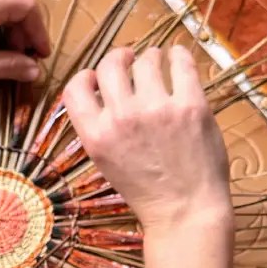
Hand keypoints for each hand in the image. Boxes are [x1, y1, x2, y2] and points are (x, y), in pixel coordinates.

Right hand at [63, 45, 232, 231]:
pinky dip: (178, 55)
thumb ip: (100, 128)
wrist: (184, 211)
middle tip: (130, 59)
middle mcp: (122, 118)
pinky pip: (181, 64)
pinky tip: (177, 57)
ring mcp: (157, 109)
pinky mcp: (191, 105)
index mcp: (96, 135)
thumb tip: (102, 92)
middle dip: (119, 57)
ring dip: (150, 56)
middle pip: (110, 65)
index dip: (86, 76)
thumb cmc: (146, 191)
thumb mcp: (106, 162)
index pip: (75, 87)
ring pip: (146, 59)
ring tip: (158, 62)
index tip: (97, 77)